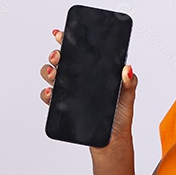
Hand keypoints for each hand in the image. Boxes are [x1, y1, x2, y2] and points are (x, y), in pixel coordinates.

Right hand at [39, 29, 138, 150]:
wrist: (112, 140)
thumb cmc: (120, 115)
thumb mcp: (127, 95)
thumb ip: (129, 82)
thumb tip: (127, 69)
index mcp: (93, 72)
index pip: (79, 52)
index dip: (68, 41)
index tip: (61, 34)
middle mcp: (79, 80)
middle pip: (62, 62)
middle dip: (56, 55)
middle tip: (59, 56)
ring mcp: (70, 93)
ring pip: (53, 76)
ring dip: (48, 71)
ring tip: (53, 72)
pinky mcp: (64, 107)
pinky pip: (50, 98)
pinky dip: (47, 94)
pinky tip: (51, 92)